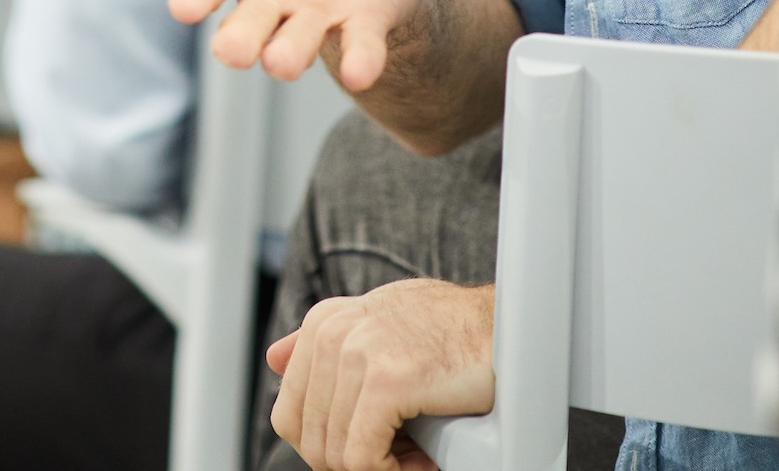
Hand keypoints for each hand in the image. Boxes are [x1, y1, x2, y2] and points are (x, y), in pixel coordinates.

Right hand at [106, 0, 427, 89]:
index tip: (182, 7)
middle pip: (247, 27)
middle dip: (240, 40)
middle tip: (234, 52)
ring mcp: (316, 12)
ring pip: (295, 44)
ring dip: (289, 53)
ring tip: (280, 62)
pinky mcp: (363, 20)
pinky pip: (360, 47)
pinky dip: (360, 60)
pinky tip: (359, 72)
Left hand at [266, 280, 493, 470]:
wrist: (504, 325)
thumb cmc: (449, 331)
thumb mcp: (375, 322)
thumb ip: (325, 342)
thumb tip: (275, 357)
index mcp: (323, 323)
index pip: (289, 414)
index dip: (325, 447)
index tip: (368, 450)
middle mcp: (332, 334)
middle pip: (310, 439)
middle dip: (351, 462)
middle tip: (398, 458)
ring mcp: (357, 354)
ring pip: (335, 453)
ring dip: (378, 469)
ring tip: (417, 455)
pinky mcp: (386, 382)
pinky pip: (362, 458)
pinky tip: (423, 460)